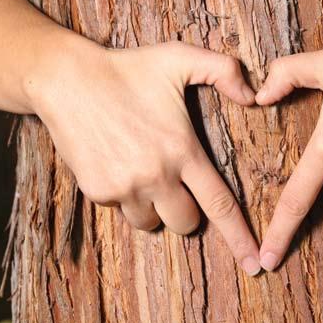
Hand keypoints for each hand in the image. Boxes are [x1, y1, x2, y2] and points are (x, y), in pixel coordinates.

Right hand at [30, 39, 261, 275]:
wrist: (67, 79)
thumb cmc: (128, 68)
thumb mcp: (180, 58)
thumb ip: (225, 71)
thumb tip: (255, 96)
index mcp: (182, 151)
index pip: (219, 205)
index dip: (239, 237)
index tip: (255, 264)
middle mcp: (155, 176)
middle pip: (186, 223)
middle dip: (187, 212)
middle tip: (176, 182)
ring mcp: (123, 188)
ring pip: (151, 223)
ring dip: (155, 207)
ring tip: (144, 169)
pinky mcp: (97, 192)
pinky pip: (122, 211)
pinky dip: (127, 197)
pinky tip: (119, 165)